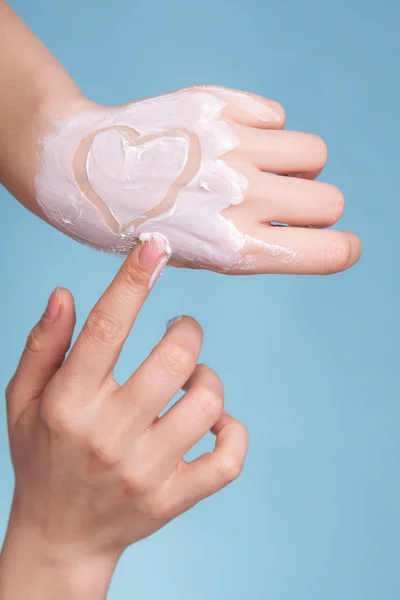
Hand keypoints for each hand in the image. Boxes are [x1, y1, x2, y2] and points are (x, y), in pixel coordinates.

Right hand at [0, 233, 247, 599]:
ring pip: (207, 402)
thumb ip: (43, 345)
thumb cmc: (42, 457)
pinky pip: (229, 458)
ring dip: (207, 378)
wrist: (60, 537)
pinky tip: (215, 424)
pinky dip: (234, 431)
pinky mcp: (174, 498)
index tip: (155, 248)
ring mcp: (146, 471)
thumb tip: (66, 294)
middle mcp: (109, 435)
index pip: (105, 329)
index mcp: (69, 404)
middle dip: (188, 331)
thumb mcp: (23, 400)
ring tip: (192, 379)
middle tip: (182, 329)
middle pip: (174, 360)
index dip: (132, 282)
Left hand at [36, 85, 361, 274]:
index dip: (342, 248)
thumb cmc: (140, 224)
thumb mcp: (198, 255)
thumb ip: (257, 241)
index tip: (336, 244)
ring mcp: (230, 147)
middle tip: (281, 205)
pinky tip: (231, 140)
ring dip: (297, 165)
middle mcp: (239, 198)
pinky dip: (266, 129)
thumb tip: (311, 216)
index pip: (329, 250)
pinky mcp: (216, 107)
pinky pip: (277, 115)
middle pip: (330, 200)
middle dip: (315, 207)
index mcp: (233, 249)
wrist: (79, 172)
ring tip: (260, 168)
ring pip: (313, 153)